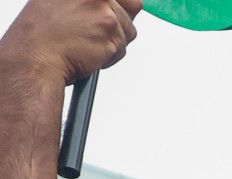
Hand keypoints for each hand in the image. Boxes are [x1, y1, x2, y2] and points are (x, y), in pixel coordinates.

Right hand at [0, 0, 139, 84]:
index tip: (116, 12)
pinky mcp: (111, 33)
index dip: (122, 4)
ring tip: (87, 43)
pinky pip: (122, 48)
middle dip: (119, 23)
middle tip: (96, 31)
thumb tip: (111, 3)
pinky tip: (89, 53)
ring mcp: (105, 11)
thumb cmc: (41, 34)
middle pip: (133, 7)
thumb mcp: (58, 1)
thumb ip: (88, 1)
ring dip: (113, 41)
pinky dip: (110, 56)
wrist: (34, 57)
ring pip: (129, 30)